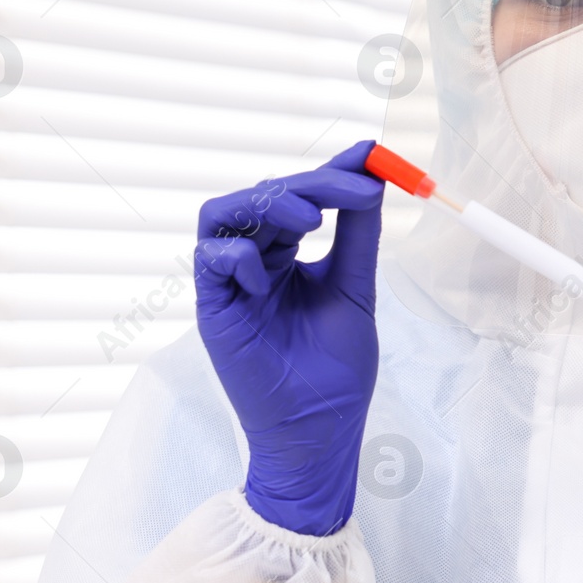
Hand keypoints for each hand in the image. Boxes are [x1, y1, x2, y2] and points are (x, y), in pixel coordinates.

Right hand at [194, 141, 383, 536]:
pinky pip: (208, 258)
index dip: (331, 170)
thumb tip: (373, 179)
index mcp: (287, 257)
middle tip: (358, 189)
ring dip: (269, 203)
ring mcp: (231, 284)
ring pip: (226, 213)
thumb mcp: (355, 289)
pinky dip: (239, 255)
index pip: (301, 196)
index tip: (369, 151)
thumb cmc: (336, 370)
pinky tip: (270, 278)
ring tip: (311, 218)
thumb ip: (359, 236)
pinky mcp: (212, 308)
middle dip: (314, 183)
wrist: (320, 430)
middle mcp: (255, 262)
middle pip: (266, 195)